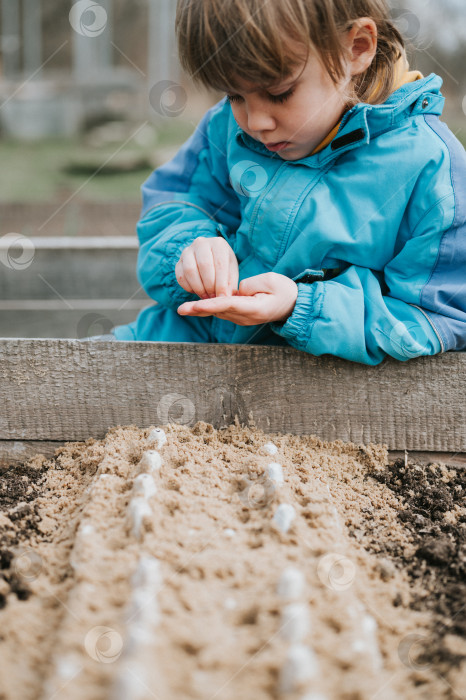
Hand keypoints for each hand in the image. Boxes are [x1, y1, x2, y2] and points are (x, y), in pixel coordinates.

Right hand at [175, 236, 238, 298]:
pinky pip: (181, 277)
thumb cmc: (224, 266)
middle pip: (204, 265)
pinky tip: (197, 292)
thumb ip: (230, 284)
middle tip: (213, 297)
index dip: (221, 283)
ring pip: (190, 271)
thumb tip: (225, 297)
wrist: (210, 259)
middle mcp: (201, 243)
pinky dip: (189, 288)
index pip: (219, 264)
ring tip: (206, 296)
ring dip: (198, 287)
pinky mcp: (178, 262)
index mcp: (218, 243)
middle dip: (209, 285)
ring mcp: (187, 251)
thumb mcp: (231, 272)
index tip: (223, 296)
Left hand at [177, 272, 297, 325]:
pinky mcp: (240, 316)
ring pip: (218, 313)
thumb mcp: (270, 281)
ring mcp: (242, 319)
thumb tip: (233, 290)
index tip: (195, 305)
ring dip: (200, 311)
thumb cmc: (283, 290)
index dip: (210, 304)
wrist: (292, 305)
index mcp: (254, 308)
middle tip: (180, 309)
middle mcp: (246, 317)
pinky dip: (209, 309)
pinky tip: (194, 307)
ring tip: (183, 309)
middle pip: (219, 311)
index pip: (228, 304)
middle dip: (199, 310)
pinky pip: (222, 312)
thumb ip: (249, 284)